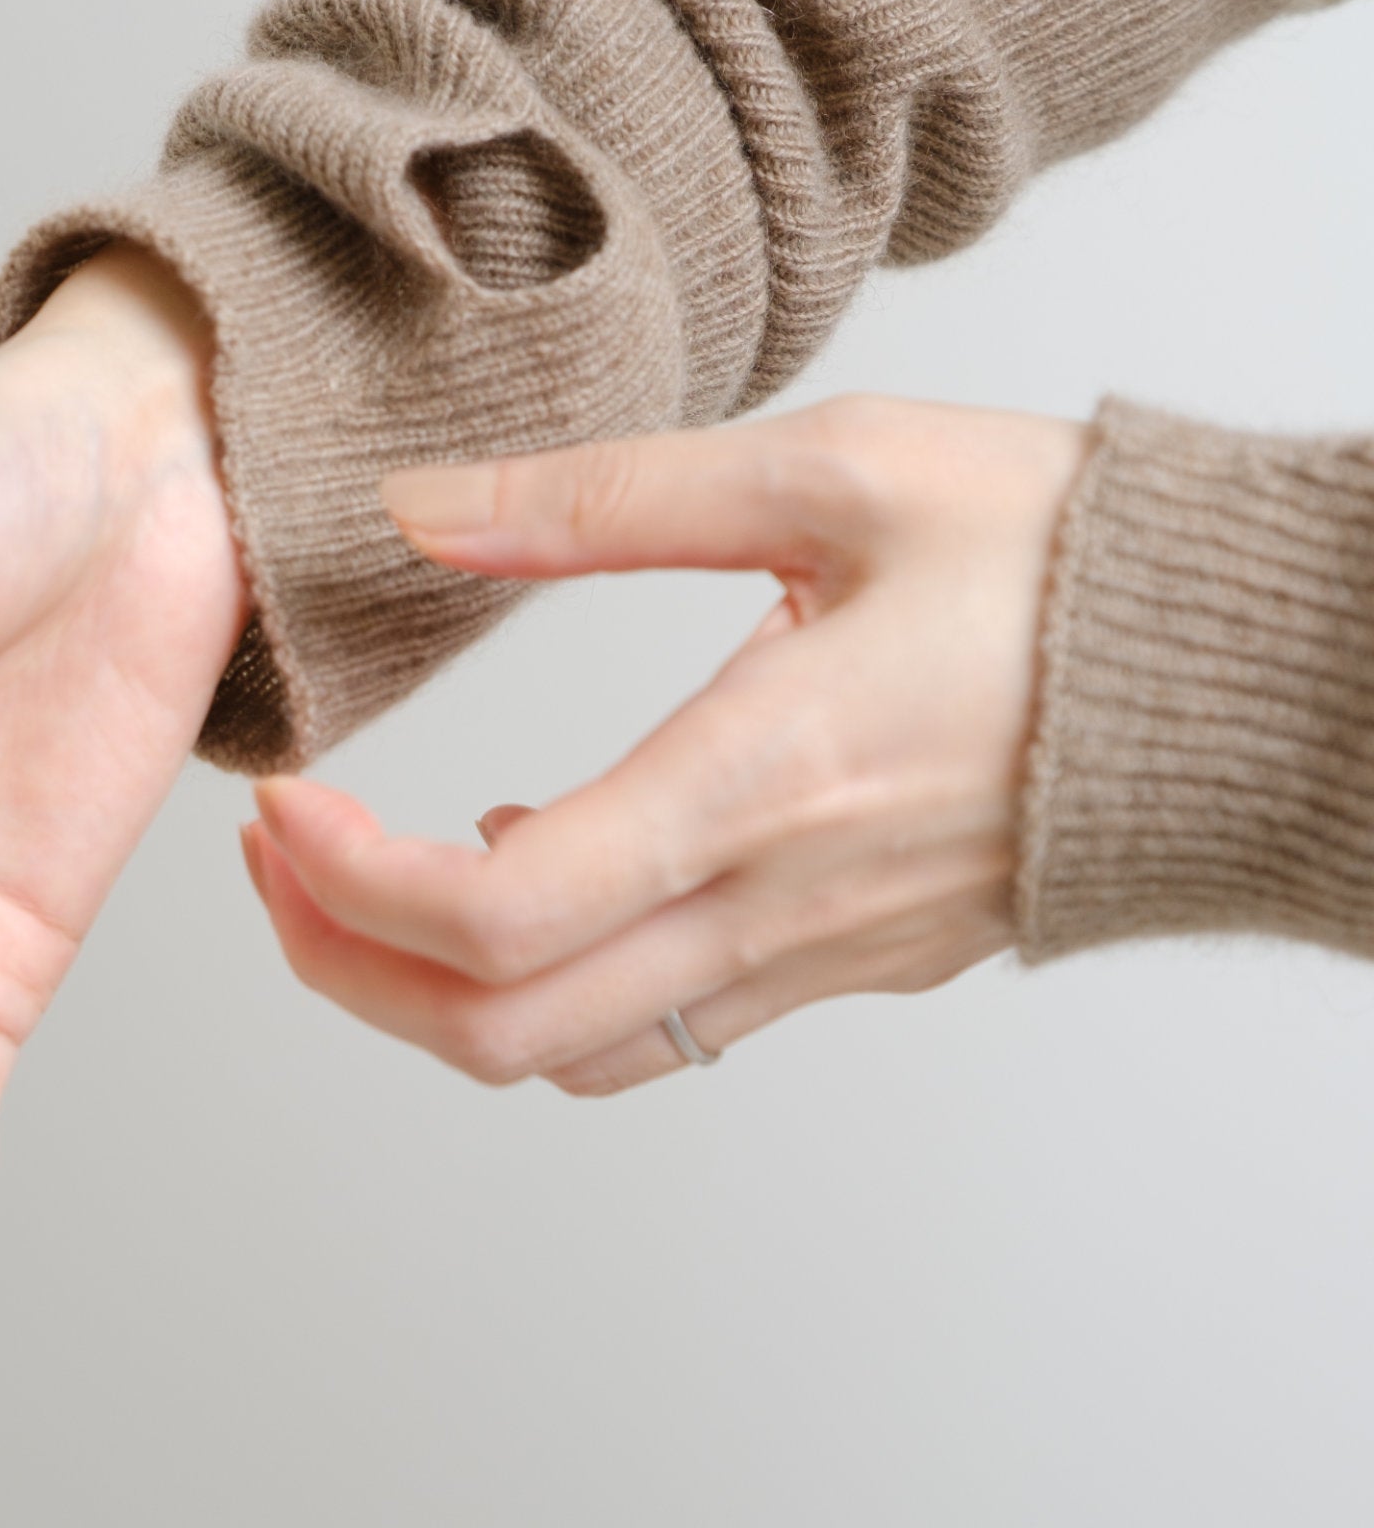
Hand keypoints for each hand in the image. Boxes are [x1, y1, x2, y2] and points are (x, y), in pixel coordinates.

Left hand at [238, 395, 1093, 1094]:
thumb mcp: (829, 473)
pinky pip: (658, 1026)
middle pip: (496, 1031)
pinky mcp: (842, 968)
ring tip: (371, 875)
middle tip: (280, 863)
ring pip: (571, 1053)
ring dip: (438, 990)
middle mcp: (773, 909)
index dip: (347, 888)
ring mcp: (810, 961)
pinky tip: (543, 863)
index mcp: (755, 787)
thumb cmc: (1060, 563)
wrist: (1246, 682)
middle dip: (346, 966)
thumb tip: (421, 505)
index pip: (492, 920)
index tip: (282, 809)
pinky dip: (552, 981)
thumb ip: (605, 497)